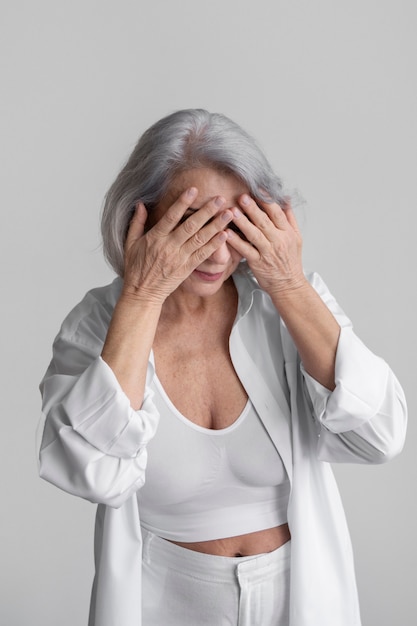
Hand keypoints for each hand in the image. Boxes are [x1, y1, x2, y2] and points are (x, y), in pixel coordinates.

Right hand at [122, 187, 233, 302]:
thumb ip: (136, 222)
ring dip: (216, 225)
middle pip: (190, 226)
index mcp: (155, 238)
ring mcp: (179, 258)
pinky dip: (214, 245)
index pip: (171, 216)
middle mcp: (169, 247)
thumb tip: (139, 203)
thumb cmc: (135, 268)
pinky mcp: (186, 269)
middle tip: (220, 198)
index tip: (194, 190)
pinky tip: (225, 236)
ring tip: (228, 214)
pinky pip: (203, 255)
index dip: (182, 203)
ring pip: (200, 239)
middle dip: (206, 211)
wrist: (142, 293)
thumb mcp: (130, 243)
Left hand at [226, 195, 306, 295]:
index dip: (267, 200)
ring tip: (231, 211)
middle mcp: (278, 241)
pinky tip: (226, 233)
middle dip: (252, 208)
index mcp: (288, 233)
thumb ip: (290, 218)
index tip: (257, 189)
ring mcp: (268, 252)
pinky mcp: (258, 263)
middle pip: (265, 221)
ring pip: (254, 234)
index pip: (277, 213)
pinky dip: (235, 241)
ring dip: (242, 222)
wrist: (289, 285)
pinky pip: (245, 250)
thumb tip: (285, 199)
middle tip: (241, 196)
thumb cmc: (290, 261)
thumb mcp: (296, 238)